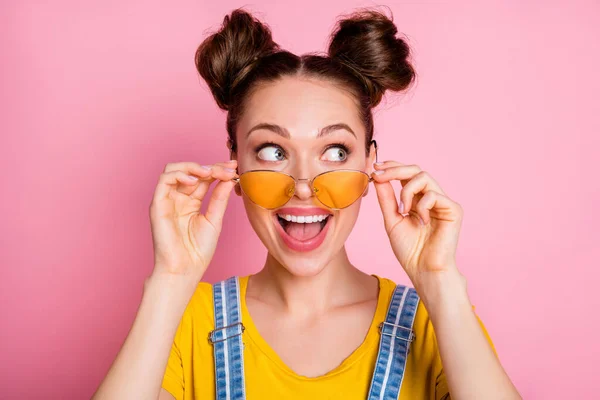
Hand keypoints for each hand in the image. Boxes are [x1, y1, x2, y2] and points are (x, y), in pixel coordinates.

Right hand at [148, 160, 237, 284]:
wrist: (184, 269)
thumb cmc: (197, 251)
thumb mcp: (214, 220)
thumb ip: (219, 198)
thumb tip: (229, 179)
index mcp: (191, 202)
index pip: (204, 178)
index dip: (218, 170)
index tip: (234, 168)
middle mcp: (178, 198)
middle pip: (191, 171)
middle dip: (211, 166)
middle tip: (228, 168)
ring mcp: (167, 200)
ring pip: (174, 169)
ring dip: (193, 166)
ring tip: (210, 172)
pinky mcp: (157, 204)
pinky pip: (164, 180)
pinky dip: (179, 174)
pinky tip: (195, 181)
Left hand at [371, 161, 463, 289]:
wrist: (423, 270)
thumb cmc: (409, 250)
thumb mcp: (392, 220)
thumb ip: (387, 198)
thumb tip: (378, 177)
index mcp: (417, 199)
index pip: (406, 175)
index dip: (392, 167)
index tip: (375, 168)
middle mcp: (431, 197)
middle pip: (415, 170)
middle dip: (395, 170)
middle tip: (379, 175)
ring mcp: (443, 202)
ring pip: (424, 177)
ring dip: (407, 191)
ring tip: (403, 210)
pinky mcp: (453, 209)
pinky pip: (434, 195)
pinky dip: (422, 206)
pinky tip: (421, 221)